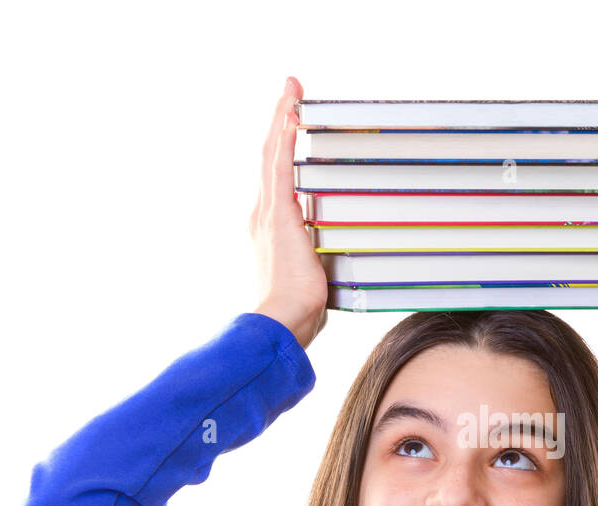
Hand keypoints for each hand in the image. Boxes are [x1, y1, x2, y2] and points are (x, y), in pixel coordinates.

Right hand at [250, 76, 328, 350]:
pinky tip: (291, 117)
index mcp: (269, 226)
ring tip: (290, 91)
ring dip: (281, 120)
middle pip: (269, 157)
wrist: (281, 322)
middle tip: (289, 90)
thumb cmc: (297, 310)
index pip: (276, 176)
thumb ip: (320, 259)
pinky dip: (285, 141)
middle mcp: (262, 214)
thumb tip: (335, 259)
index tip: (292, 122)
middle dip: (279, 121)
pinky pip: (281, 169)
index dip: (282, 146)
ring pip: (272, 155)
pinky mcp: (279, 217)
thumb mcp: (312, 275)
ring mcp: (267, 214)